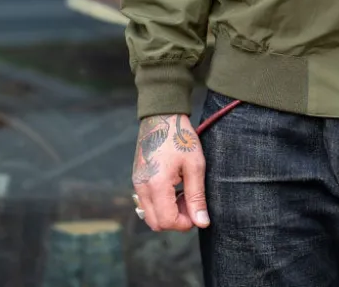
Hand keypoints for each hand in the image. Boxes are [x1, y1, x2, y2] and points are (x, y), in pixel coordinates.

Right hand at [132, 114, 208, 231]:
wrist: (162, 116)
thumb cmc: (181, 138)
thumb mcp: (195, 165)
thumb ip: (197, 196)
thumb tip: (202, 222)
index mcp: (156, 185)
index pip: (166, 221)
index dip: (184, 223)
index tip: (198, 212)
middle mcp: (141, 188)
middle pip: (155, 223)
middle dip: (176, 220)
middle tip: (192, 204)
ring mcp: (136, 184)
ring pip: (149, 215)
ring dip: (168, 213)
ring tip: (184, 194)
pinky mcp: (136, 179)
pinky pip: (146, 203)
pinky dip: (160, 203)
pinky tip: (174, 188)